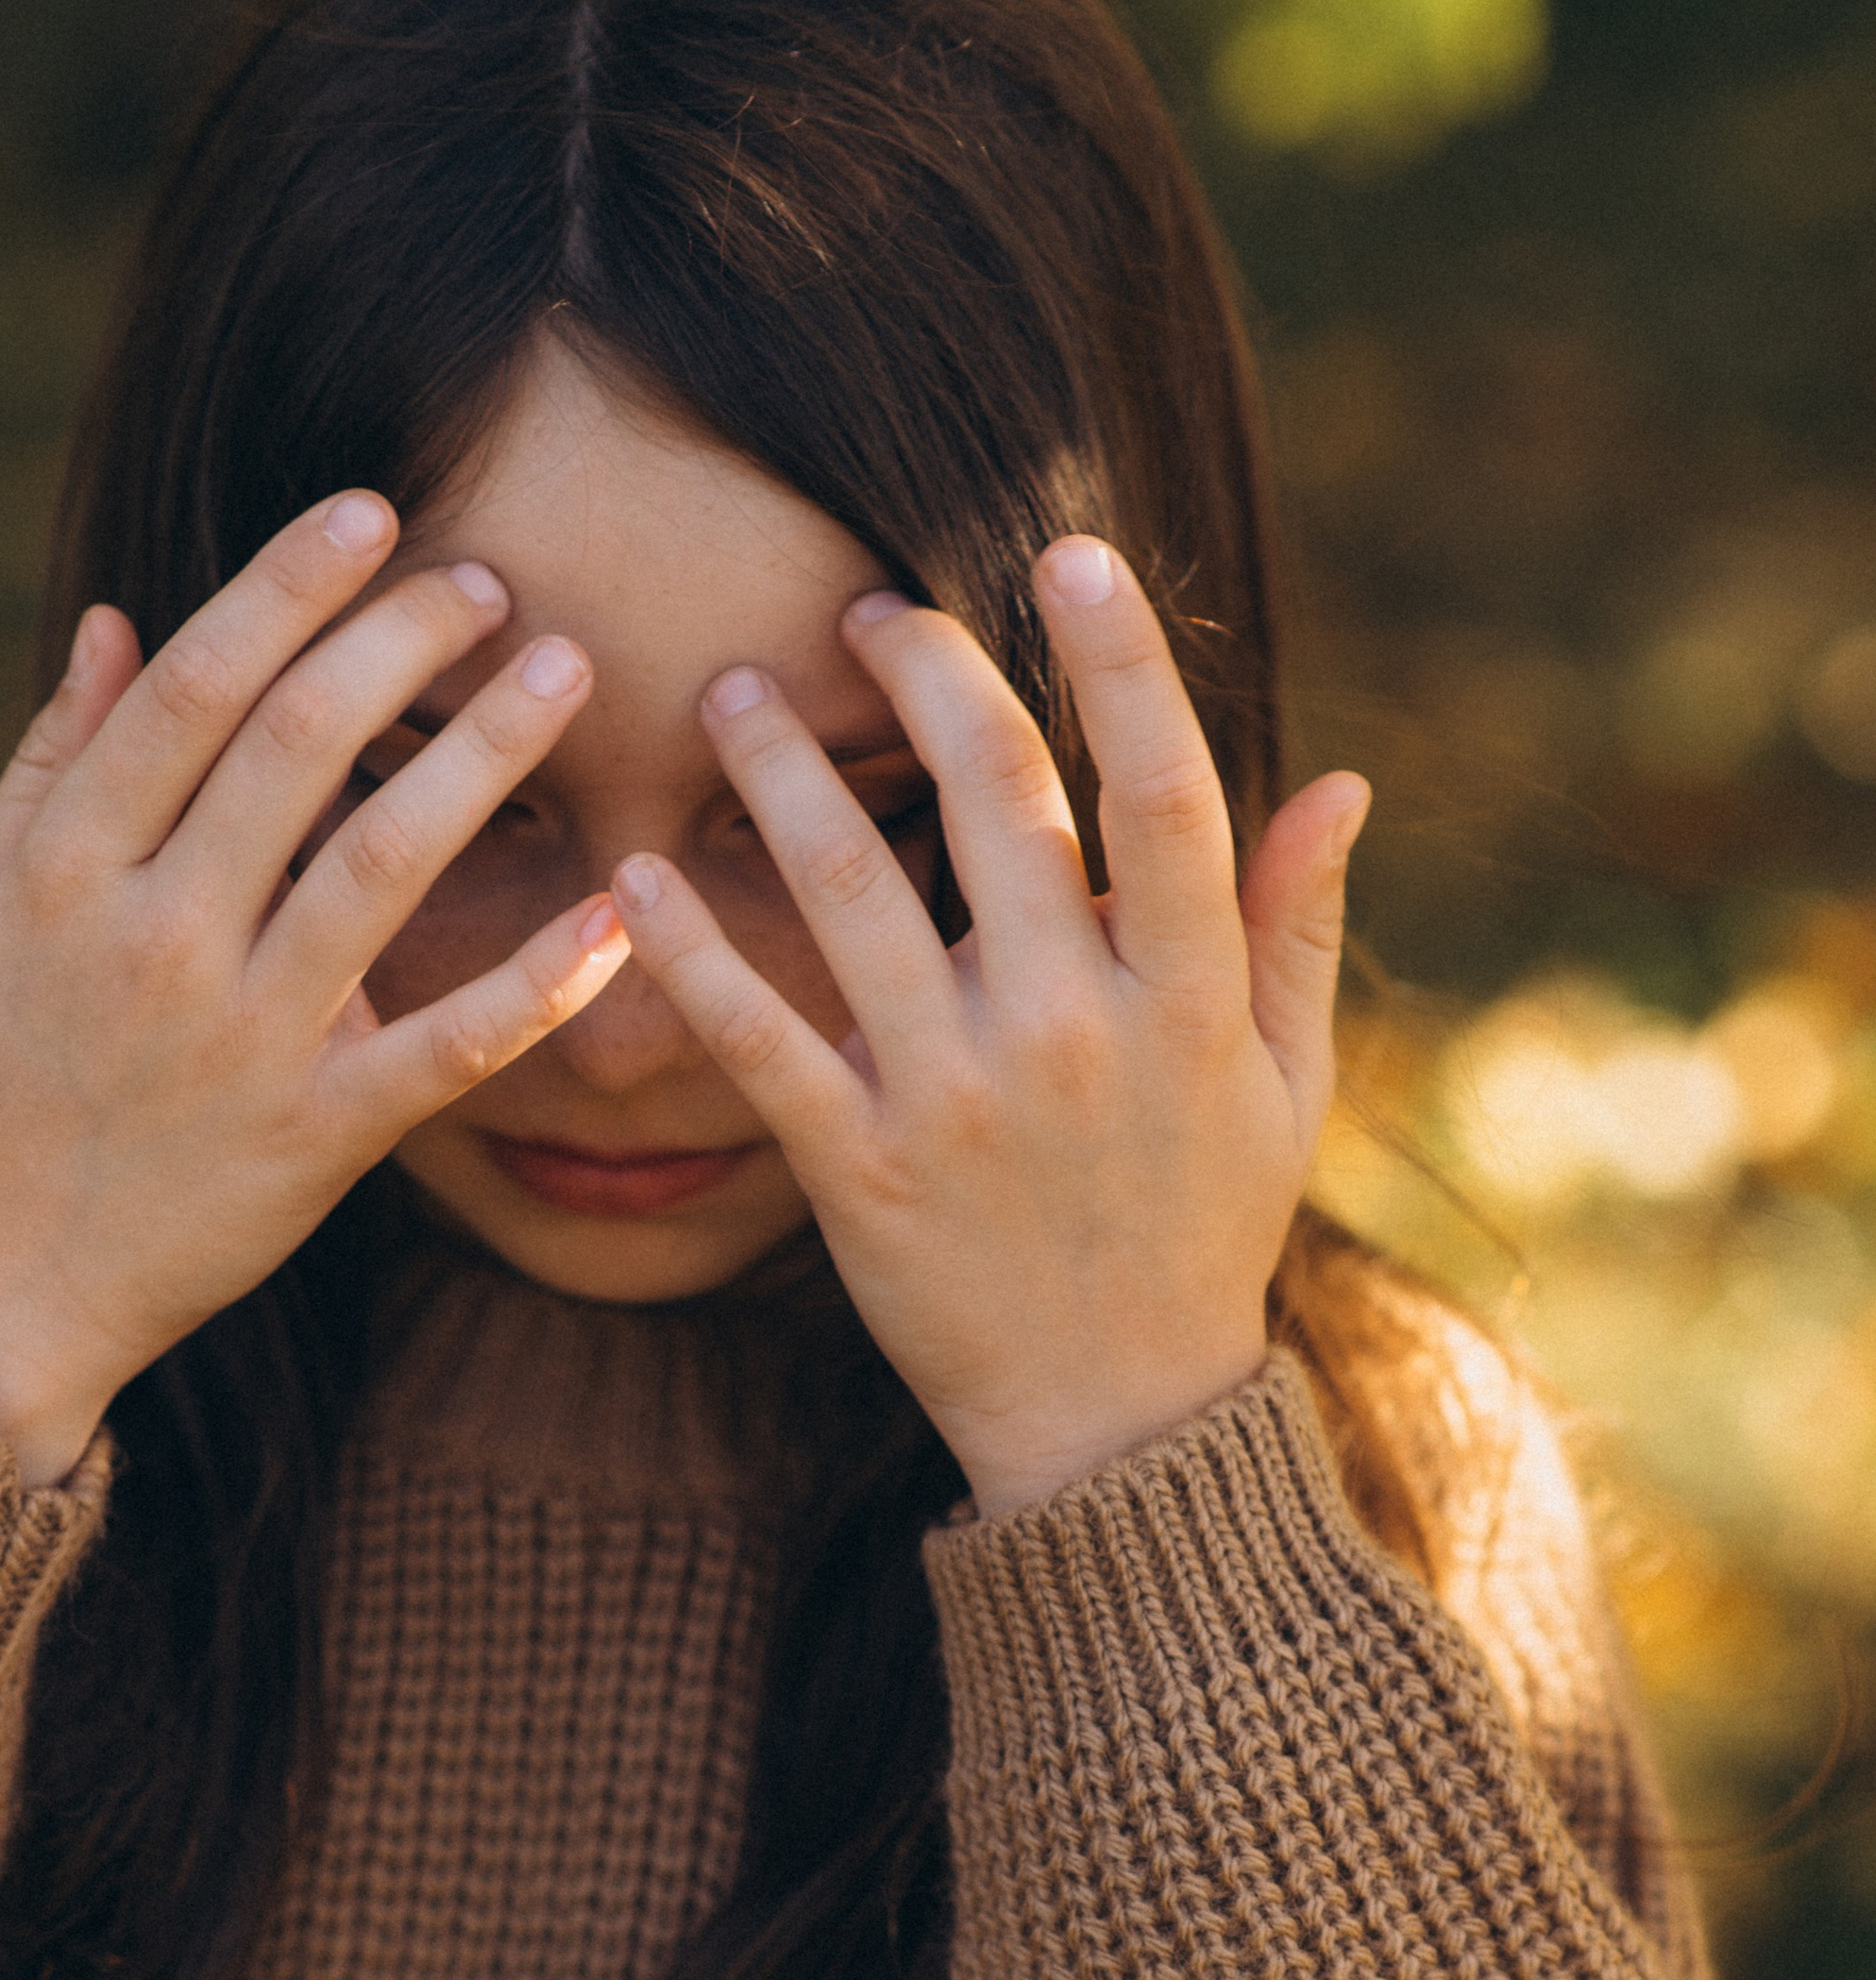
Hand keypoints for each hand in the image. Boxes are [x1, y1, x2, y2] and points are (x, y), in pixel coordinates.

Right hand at [0, 494, 625, 1483]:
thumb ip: (51, 763)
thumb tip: (125, 620)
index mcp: (68, 866)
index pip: (195, 689)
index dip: (290, 585)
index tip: (375, 513)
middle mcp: (155, 936)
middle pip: (294, 746)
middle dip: (403, 643)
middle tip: (493, 581)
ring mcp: (242, 1041)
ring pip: (378, 865)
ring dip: (481, 754)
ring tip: (559, 671)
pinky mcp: (314, 1139)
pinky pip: (445, 1048)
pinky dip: (536, 984)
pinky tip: (617, 915)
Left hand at [608, 539, 1369, 1519]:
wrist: (1117, 1424)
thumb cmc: (1202, 1234)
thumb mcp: (1283, 1088)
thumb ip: (1296, 928)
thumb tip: (1341, 777)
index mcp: (1189, 1000)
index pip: (1164, 792)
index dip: (1120, 662)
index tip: (1072, 555)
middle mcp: (1074, 1032)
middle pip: (997, 806)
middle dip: (926, 680)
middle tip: (865, 610)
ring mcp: (958, 1102)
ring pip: (854, 896)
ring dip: (783, 775)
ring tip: (733, 693)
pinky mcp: (858, 1171)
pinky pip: (760, 1039)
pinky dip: (694, 949)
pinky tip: (638, 867)